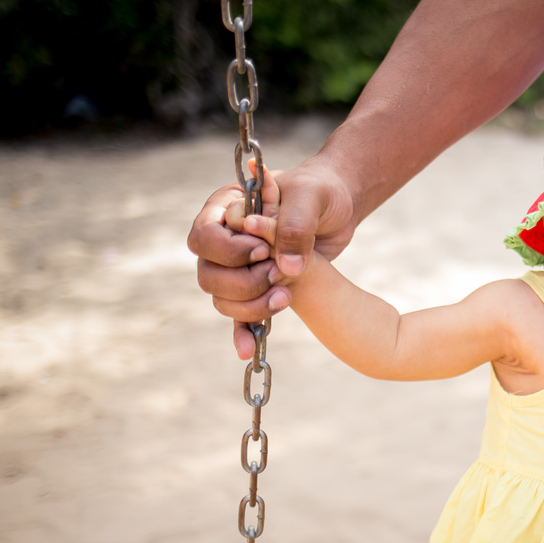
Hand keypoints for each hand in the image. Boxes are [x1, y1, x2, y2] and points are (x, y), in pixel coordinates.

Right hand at [189, 157, 358, 358]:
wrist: (339, 208)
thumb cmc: (321, 191)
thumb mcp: (311, 197)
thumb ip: (294, 226)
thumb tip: (285, 267)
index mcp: (227, 208)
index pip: (204, 236)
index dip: (231, 251)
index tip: (264, 250)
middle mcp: (226, 238)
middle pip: (208, 273)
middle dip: (243, 281)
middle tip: (278, 273)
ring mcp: (239, 265)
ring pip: (221, 297)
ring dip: (250, 304)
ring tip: (285, 295)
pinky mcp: (257, 286)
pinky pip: (240, 313)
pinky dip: (243, 331)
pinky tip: (248, 351)